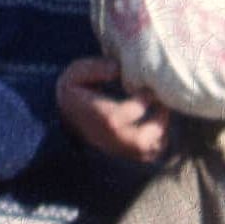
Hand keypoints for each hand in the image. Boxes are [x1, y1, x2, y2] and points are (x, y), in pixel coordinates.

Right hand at [56, 57, 173, 165]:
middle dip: (158, 122)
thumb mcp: (77, 73)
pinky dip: (157, 143)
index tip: (148, 88)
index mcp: (101, 116)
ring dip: (160, 133)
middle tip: (162, 104)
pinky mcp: (123, 153)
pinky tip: (155, 126)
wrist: (62, 114)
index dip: (144, 99)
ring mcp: (117, 148)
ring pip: (146, 151)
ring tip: (160, 114)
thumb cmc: (75, 90)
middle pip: (140, 141)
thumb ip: (96, 68)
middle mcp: (110, 137)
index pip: (130, 113)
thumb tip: (118, 68)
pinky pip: (147, 155)